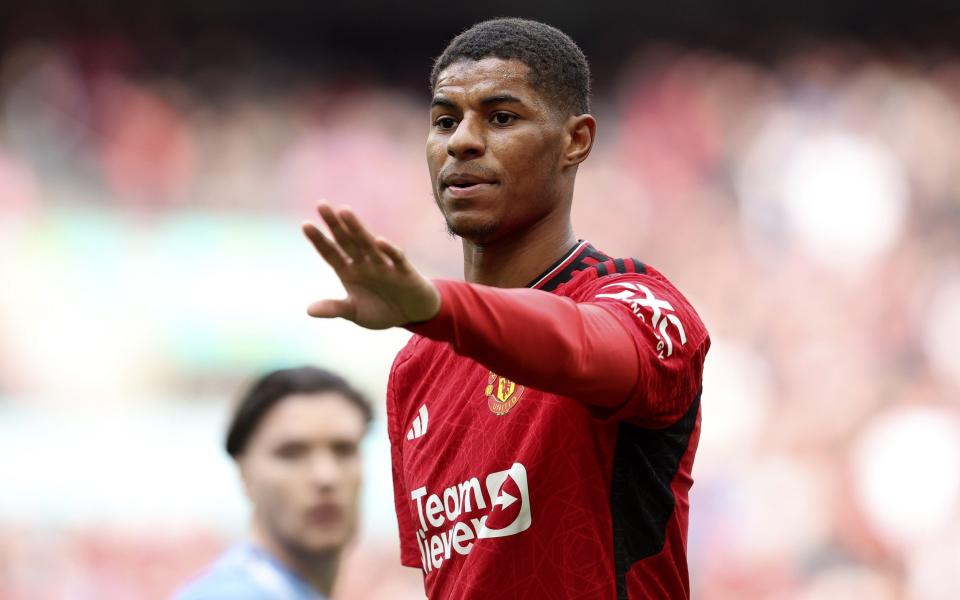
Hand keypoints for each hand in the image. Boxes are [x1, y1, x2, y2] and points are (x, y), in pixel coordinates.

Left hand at [302, 202, 440, 328]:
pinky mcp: (403, 271)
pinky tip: (378, 242)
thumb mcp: (354, 313)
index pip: (331, 253)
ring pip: (368, 244)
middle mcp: (364, 263)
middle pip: (347, 241)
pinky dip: (388, 250)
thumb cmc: (382, 310)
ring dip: (357, 229)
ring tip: (345, 212)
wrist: (412, 315)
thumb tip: (308, 311)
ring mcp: (383, 265)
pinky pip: (395, 258)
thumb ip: (334, 309)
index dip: (319, 240)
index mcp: (349, 271)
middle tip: (322, 205)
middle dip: (335, 225)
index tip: (306, 225)